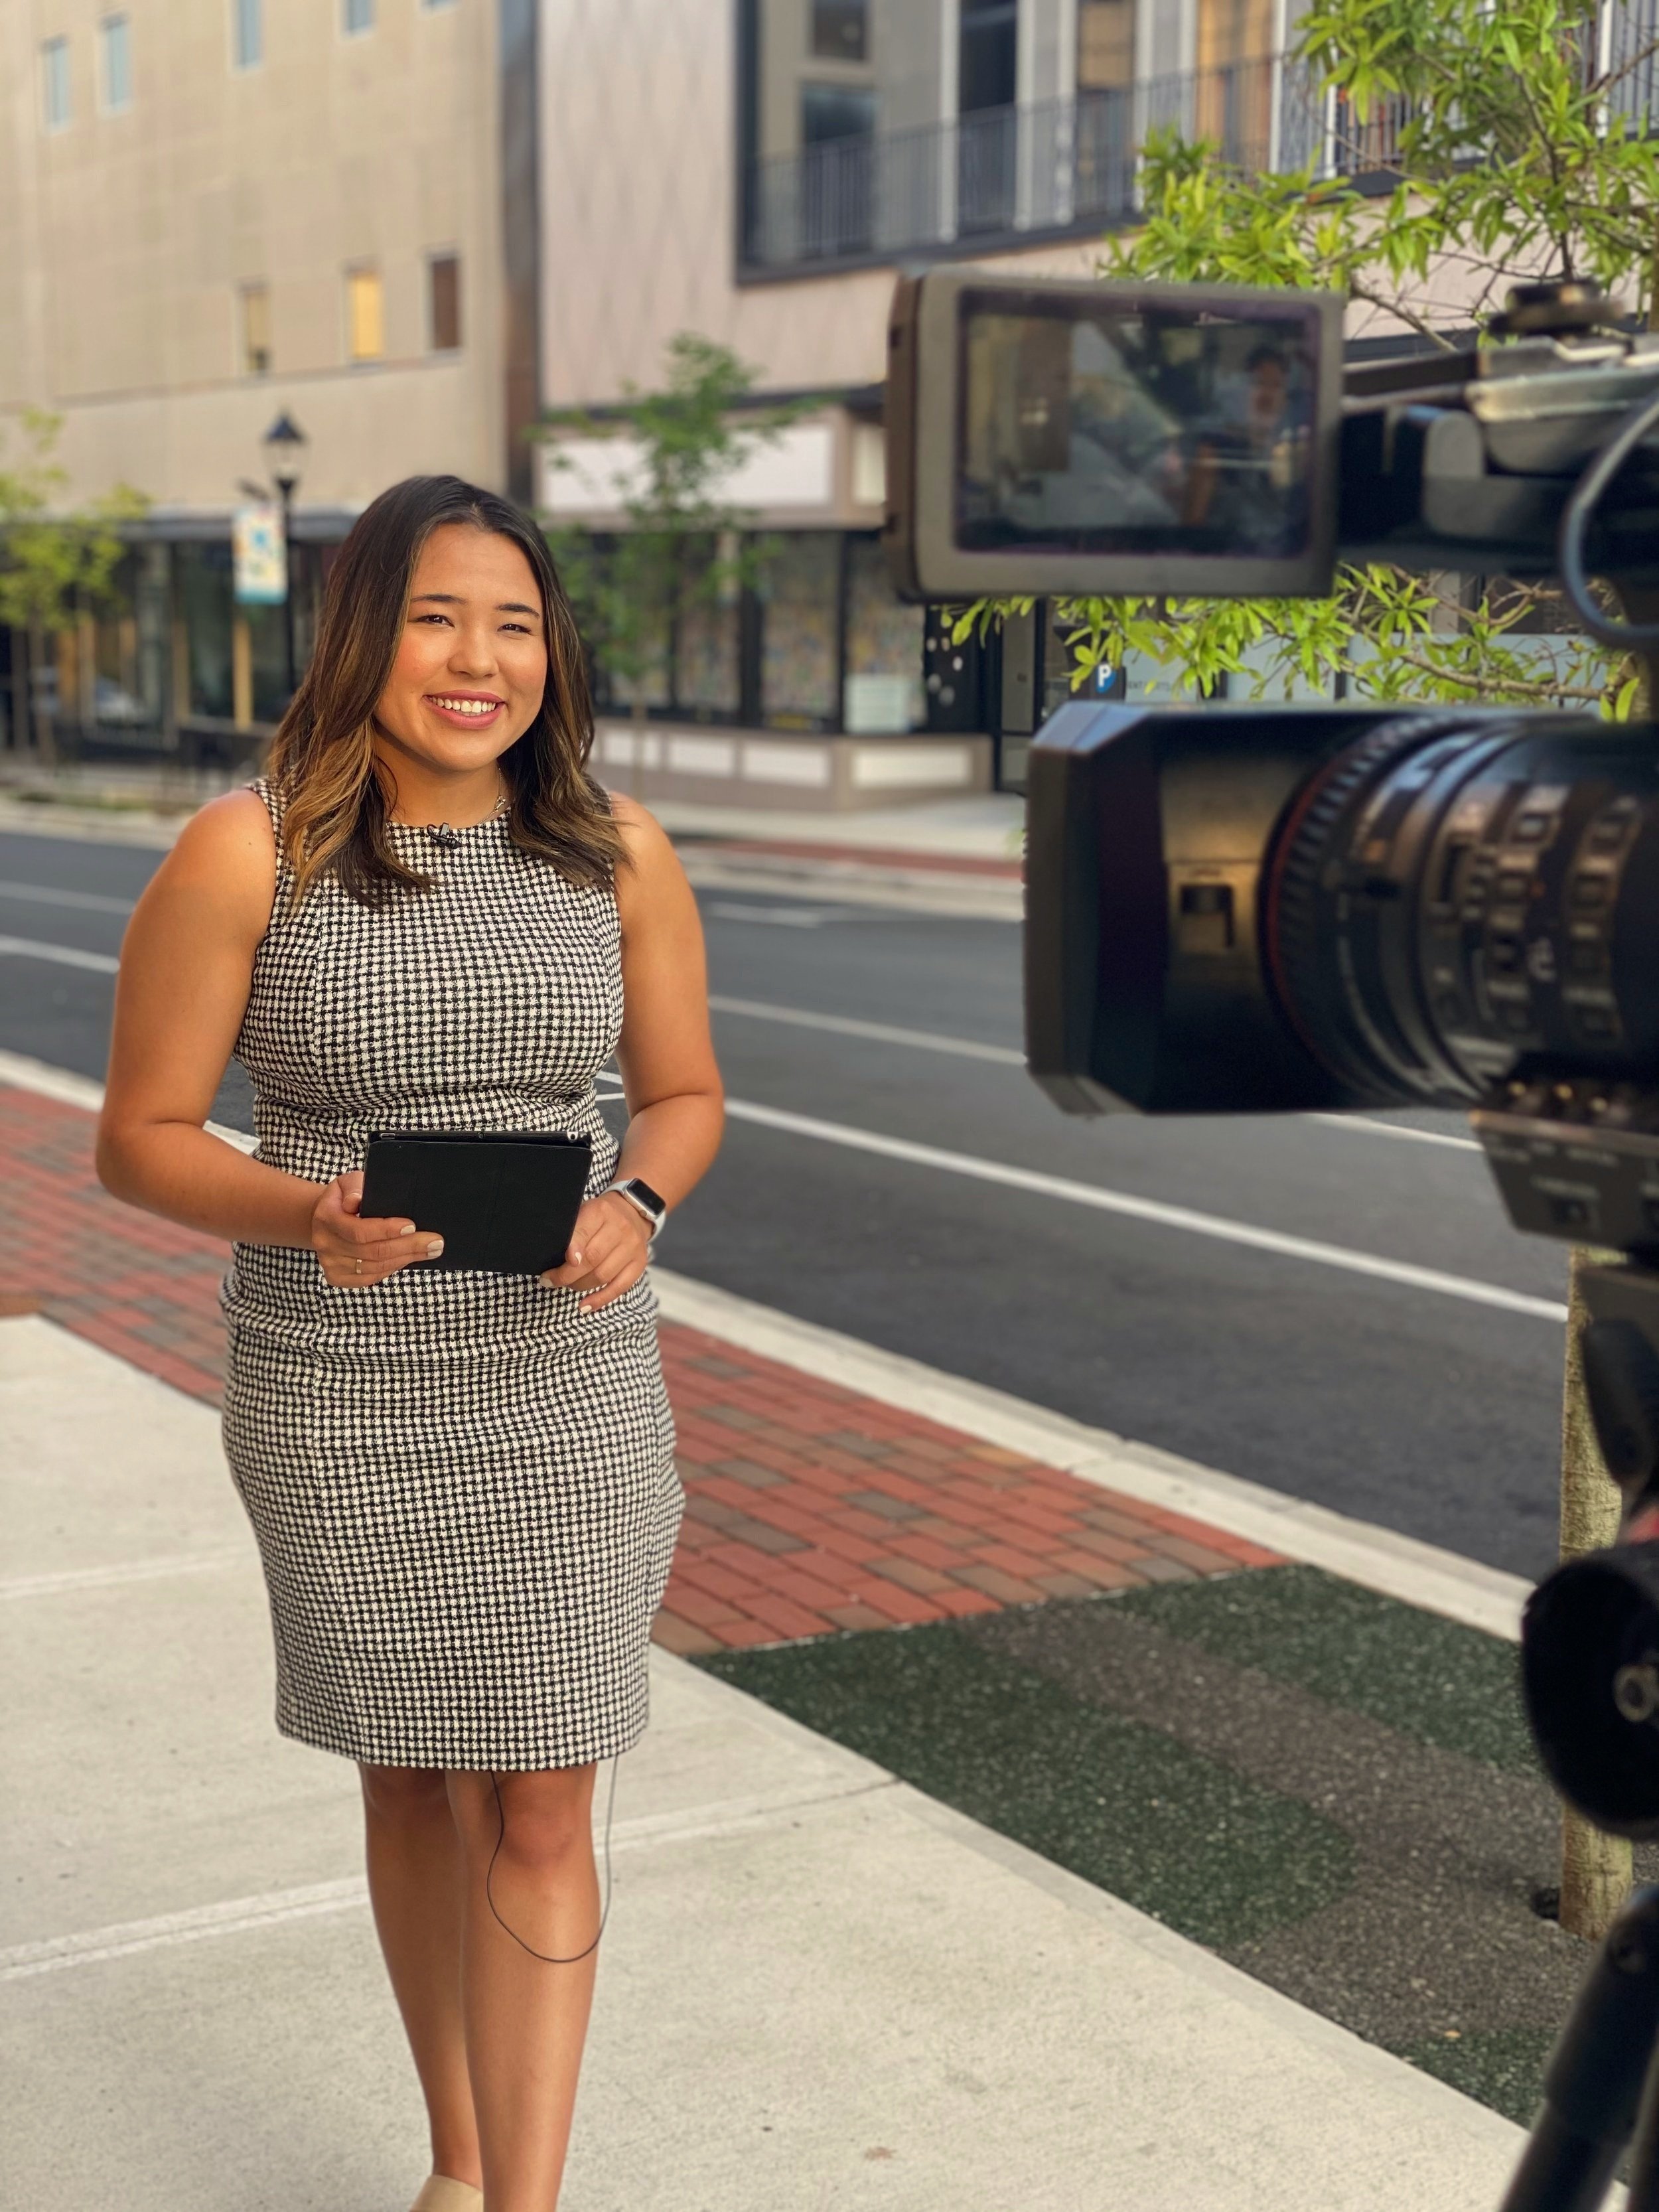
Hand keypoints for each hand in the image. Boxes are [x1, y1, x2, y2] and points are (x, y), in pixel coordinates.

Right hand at [311, 1171, 443, 1288]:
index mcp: (326, 1217)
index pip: (360, 1231)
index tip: (412, 1226)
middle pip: (372, 1252)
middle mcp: (325, 1244)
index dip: (387, 1231)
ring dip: (405, 1259)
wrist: (325, 1217)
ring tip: (430, 1251)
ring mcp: (330, 1263)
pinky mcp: (337, 1277)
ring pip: (374, 1267)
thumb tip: (357, 1201)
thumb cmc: (343, 1197)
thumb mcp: (347, 1182)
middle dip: (408, 1247)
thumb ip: (354, 1187)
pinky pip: (370, 1278)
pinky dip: (392, 1268)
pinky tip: (409, 1258)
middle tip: (435, 1243)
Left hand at [540, 1190, 652, 1312]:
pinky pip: (619, 1287)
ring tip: (566, 1285)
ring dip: (579, 1286)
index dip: (569, 1252)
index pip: (583, 1233)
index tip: (551, 1270)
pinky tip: (584, 1306)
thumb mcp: (583, 1212)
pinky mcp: (639, 1264)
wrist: (633, 1212)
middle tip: (550, 1280)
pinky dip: (600, 1299)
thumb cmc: (600, 1217)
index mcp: (601, 1211)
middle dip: (566, 1275)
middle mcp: (620, 1228)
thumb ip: (571, 1232)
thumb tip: (560, 1259)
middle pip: (592, 1259)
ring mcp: (632, 1247)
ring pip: (602, 1275)